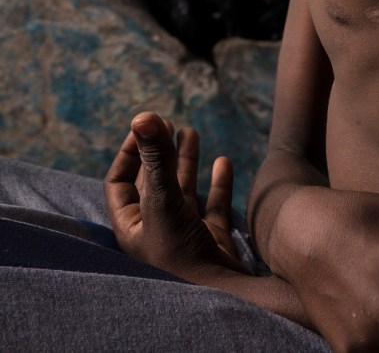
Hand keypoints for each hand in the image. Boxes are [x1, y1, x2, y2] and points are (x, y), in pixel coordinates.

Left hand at [104, 112, 247, 278]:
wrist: (220, 299)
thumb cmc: (180, 256)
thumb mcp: (164, 202)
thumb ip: (156, 158)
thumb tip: (142, 115)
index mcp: (132, 227)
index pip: (120, 182)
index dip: (130, 152)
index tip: (146, 126)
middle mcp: (155, 231)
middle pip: (153, 182)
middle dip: (160, 152)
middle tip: (170, 123)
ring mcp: (184, 237)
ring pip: (183, 192)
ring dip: (186, 162)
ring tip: (191, 132)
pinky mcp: (211, 242)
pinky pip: (213, 207)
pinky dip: (218, 183)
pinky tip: (223, 162)